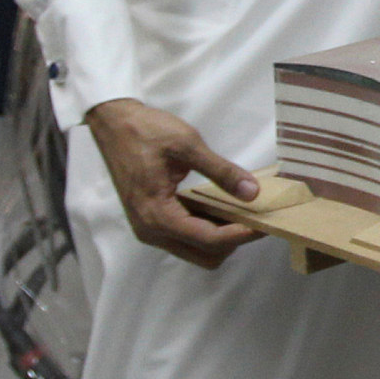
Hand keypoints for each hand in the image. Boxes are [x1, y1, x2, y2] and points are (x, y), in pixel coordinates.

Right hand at [85, 98, 262, 268]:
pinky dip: (207, 229)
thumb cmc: (146, 131)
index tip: (266, 223)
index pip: (208, 239)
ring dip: (221, 237)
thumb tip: (252, 192)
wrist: (113, 123)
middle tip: (256, 217)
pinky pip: (186, 237)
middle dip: (233, 241)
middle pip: (205, 255)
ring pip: (196, 250)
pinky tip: (223, 208)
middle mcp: (151, 231)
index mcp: (157, 215)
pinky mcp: (152, 221)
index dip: (241, 235)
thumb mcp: (187, 144)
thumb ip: (220, 171)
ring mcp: (150, 228)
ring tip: (243, 212)